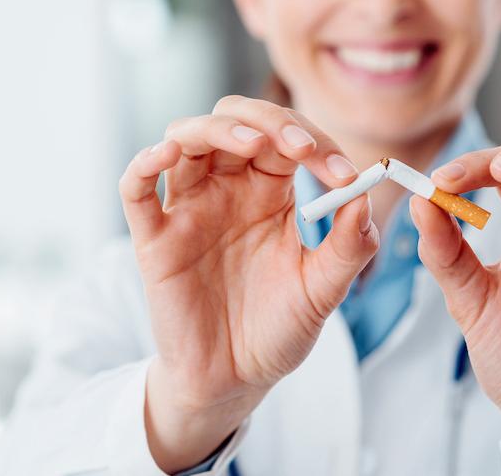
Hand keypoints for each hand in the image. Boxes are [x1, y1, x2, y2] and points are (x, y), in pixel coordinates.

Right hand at [119, 96, 378, 472]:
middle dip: (270, 120)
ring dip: (218, 129)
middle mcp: (226, 189)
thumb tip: (364, 195)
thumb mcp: (322, 290)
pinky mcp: (153, 238)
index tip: (345, 173)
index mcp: (269, 192)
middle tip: (303, 148)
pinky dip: (144, 163)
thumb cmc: (278, 330)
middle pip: (234, 120)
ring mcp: (187, 209)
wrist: (236, 380)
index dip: (316, 142)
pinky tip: (166, 154)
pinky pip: (136, 189)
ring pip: (186, 137)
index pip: (286, 139)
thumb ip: (347, 246)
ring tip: (254, 143)